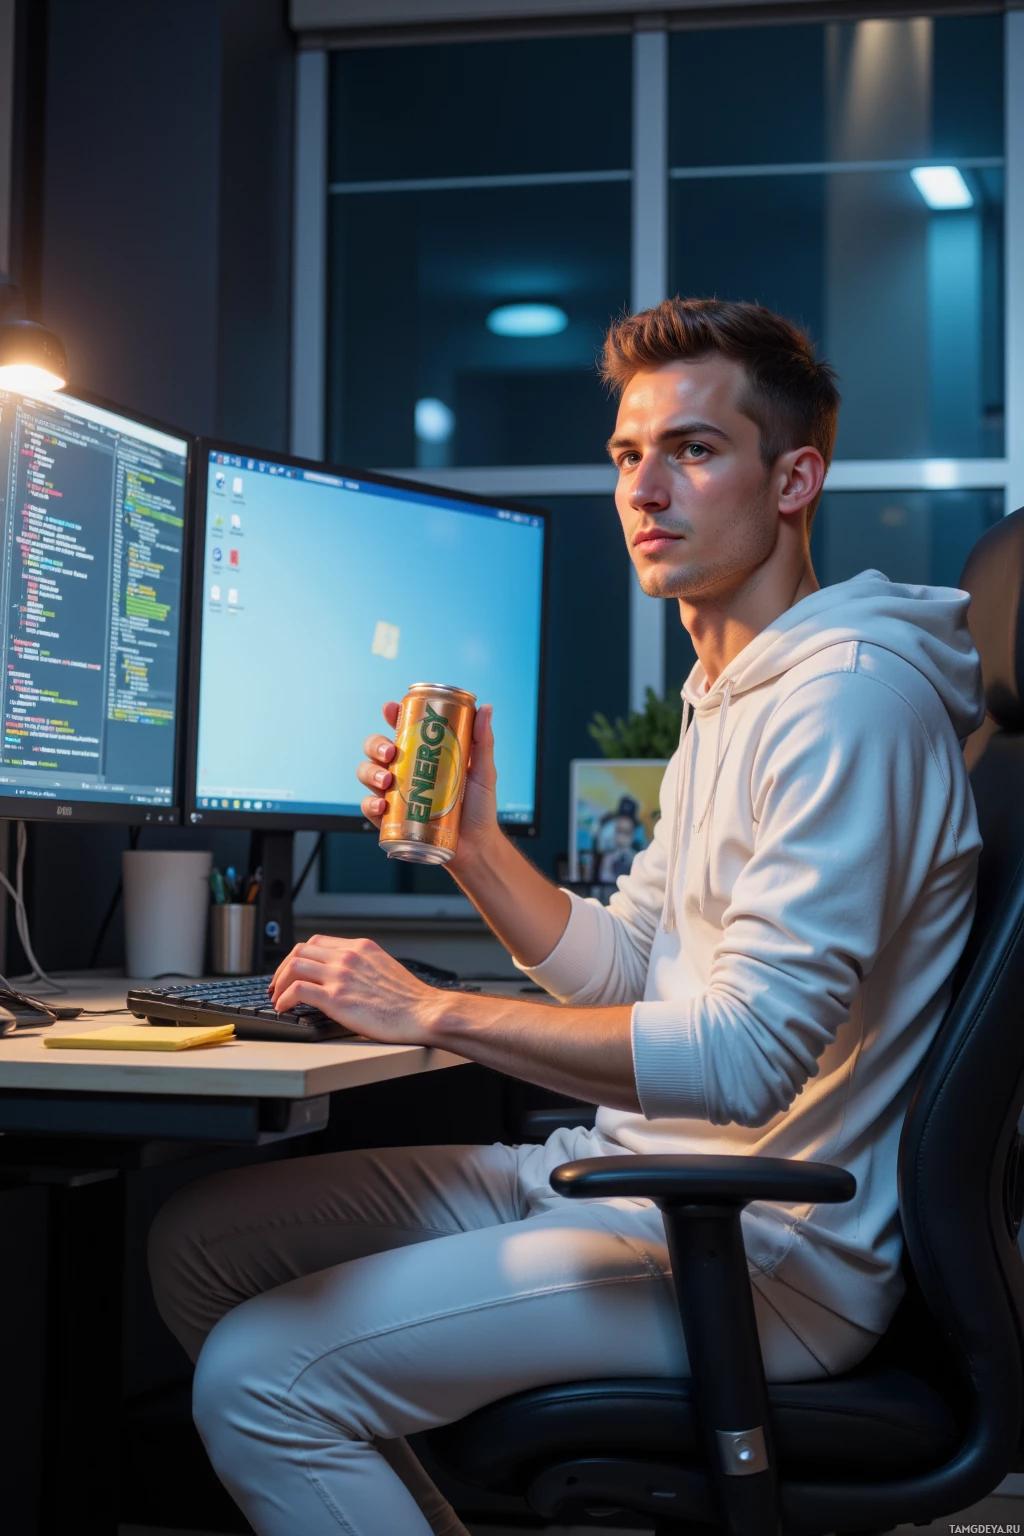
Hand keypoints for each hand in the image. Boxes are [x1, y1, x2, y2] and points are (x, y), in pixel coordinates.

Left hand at [269, 936, 438, 1042]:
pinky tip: (284, 1007)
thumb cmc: (410, 999)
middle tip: (279, 984)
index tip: (293, 969)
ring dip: (280, 982)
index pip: (317, 942)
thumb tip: (348, 977)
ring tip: (278, 997)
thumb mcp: (386, 968)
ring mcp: (341, 976)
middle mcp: (348, 957)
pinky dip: (285, 998)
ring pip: (294, 966)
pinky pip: (298, 990)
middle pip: (300, 951)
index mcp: (360, 947)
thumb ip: (364, 966)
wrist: (423, 1013)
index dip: (299, 956)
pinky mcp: (336, 998)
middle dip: (284, 968)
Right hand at [355, 700, 499, 871]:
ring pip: (367, 774)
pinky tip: (381, 806)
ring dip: (370, 773)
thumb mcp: (483, 772)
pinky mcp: (391, 820)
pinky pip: (369, 808)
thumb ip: (483, 741)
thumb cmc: (479, 808)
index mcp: (421, 755)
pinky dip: (370, 805)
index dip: (391, 716)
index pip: (401, 730)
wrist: (476, 847)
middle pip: (376, 749)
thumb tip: (485, 708)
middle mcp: (403, 772)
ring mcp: (394, 795)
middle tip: (390, 753)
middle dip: (375, 745)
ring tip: (386, 782)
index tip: (390, 709)